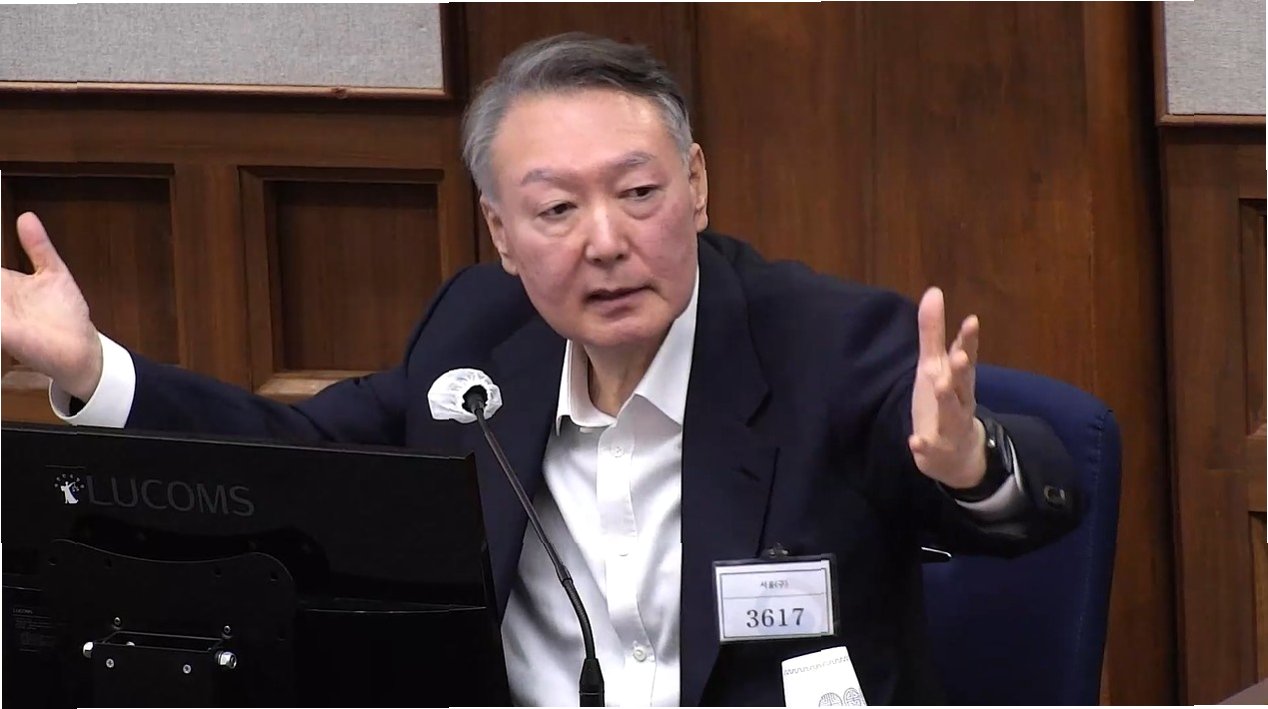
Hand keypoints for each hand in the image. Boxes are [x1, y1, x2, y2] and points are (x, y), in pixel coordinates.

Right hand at [1, 213, 102, 400]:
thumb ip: (39, 247)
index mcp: (2, 282)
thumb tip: (26, 217)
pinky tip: (2, 307)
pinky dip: (0, 313)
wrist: (79, 350)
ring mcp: (0, 316)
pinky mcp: (3, 332)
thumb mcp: (53, 272)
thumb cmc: (65, 313)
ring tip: (0, 295)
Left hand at [908, 287, 985, 488]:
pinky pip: (931, 448)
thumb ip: (933, 332)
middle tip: (961, 356)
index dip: (968, 340)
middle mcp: (960, 400)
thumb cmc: (944, 400)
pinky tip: (915, 441)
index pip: (965, 356)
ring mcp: (951, 426)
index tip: (971, 321)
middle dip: (963, 369)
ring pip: (953, 413)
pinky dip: (924, 445)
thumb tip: (933, 291)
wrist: (955, 454)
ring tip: (941, 385)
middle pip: (964, 383)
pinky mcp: (938, 449)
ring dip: (948, 400)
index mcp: (958, 378)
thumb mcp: (934, 365)